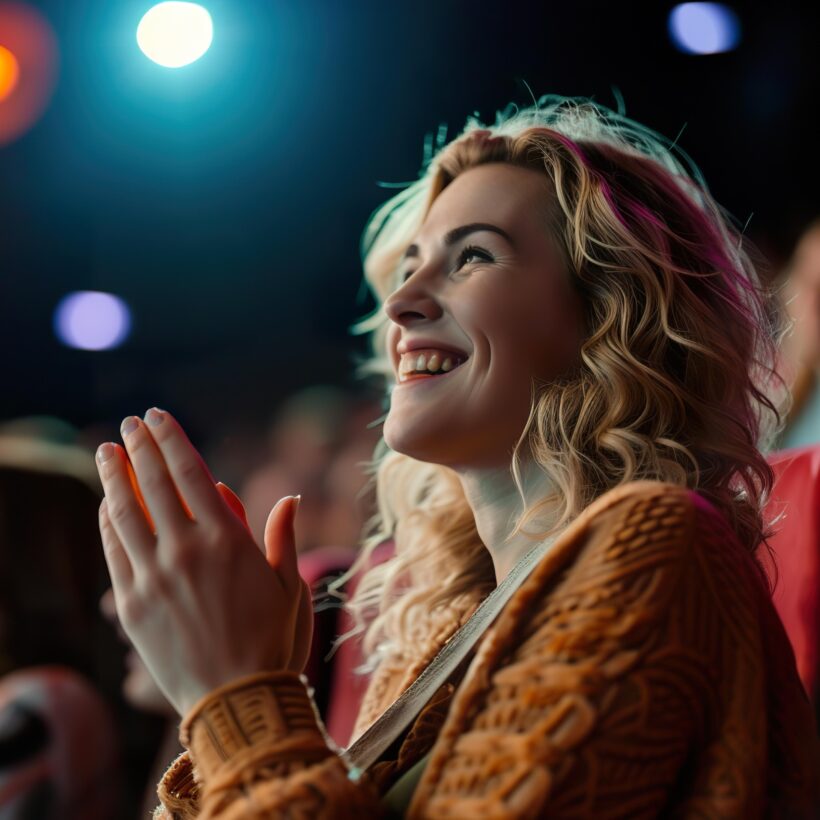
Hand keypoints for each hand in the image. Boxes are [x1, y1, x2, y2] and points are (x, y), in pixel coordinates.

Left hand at [96, 408, 312, 716]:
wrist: (238, 703)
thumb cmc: (274, 642)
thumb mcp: (290, 585)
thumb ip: (283, 537)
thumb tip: (289, 497)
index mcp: (228, 540)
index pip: (190, 473)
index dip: (171, 439)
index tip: (157, 417)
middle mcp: (186, 550)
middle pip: (153, 483)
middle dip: (139, 447)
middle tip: (130, 424)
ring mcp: (153, 577)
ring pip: (125, 513)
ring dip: (113, 477)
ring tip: (107, 451)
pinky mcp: (132, 605)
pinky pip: (114, 551)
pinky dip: (108, 521)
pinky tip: (107, 504)